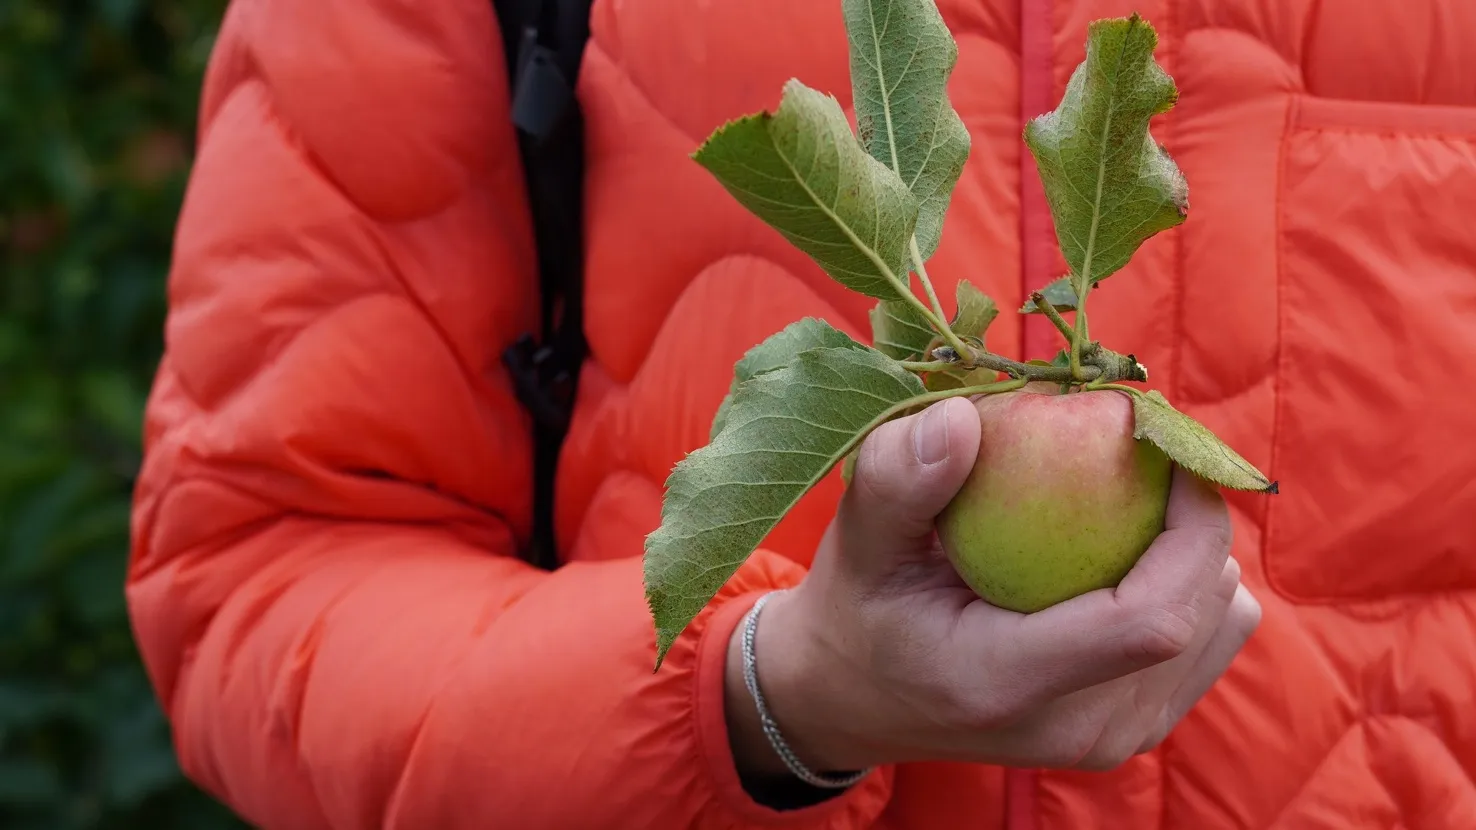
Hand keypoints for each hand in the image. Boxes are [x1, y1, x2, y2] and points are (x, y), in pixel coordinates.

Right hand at [725, 396, 1261, 782]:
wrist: (857, 699)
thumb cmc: (858, 608)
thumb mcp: (855, 541)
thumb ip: (897, 479)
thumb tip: (962, 417)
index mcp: (1008, 683)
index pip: (1152, 618)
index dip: (1187, 521)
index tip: (1155, 437)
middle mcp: (1079, 730)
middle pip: (1202, 609)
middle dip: (1193, 512)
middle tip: (1139, 442)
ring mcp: (1114, 738)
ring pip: (1222, 619)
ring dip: (1194, 542)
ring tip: (1130, 491)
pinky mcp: (1135, 728)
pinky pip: (1212, 635)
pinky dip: (1190, 574)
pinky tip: (1132, 541)